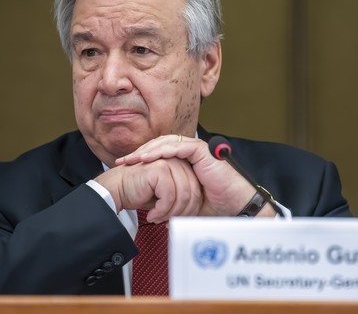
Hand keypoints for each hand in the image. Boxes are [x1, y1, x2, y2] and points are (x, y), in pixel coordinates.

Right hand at [94, 157, 201, 222]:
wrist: (117, 190)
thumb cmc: (140, 192)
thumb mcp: (166, 194)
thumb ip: (181, 195)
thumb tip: (195, 209)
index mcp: (182, 166)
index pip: (197, 189)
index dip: (190, 208)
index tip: (178, 220)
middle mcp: (177, 162)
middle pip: (192, 192)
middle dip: (182, 213)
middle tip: (169, 222)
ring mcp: (168, 163)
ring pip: (183, 195)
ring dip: (171, 213)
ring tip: (159, 219)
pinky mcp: (159, 169)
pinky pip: (170, 196)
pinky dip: (162, 210)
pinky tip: (152, 214)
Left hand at [115, 135, 270, 216]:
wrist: (234, 207)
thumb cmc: (214, 206)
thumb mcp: (184, 203)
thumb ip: (170, 202)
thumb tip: (155, 216)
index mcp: (185, 162)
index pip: (159, 154)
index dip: (142, 160)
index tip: (127, 169)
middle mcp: (190, 153)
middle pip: (159, 146)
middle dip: (140, 152)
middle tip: (123, 162)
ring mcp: (197, 150)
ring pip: (166, 143)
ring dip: (147, 150)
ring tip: (131, 159)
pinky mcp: (202, 150)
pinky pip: (178, 146)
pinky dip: (162, 150)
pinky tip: (147, 158)